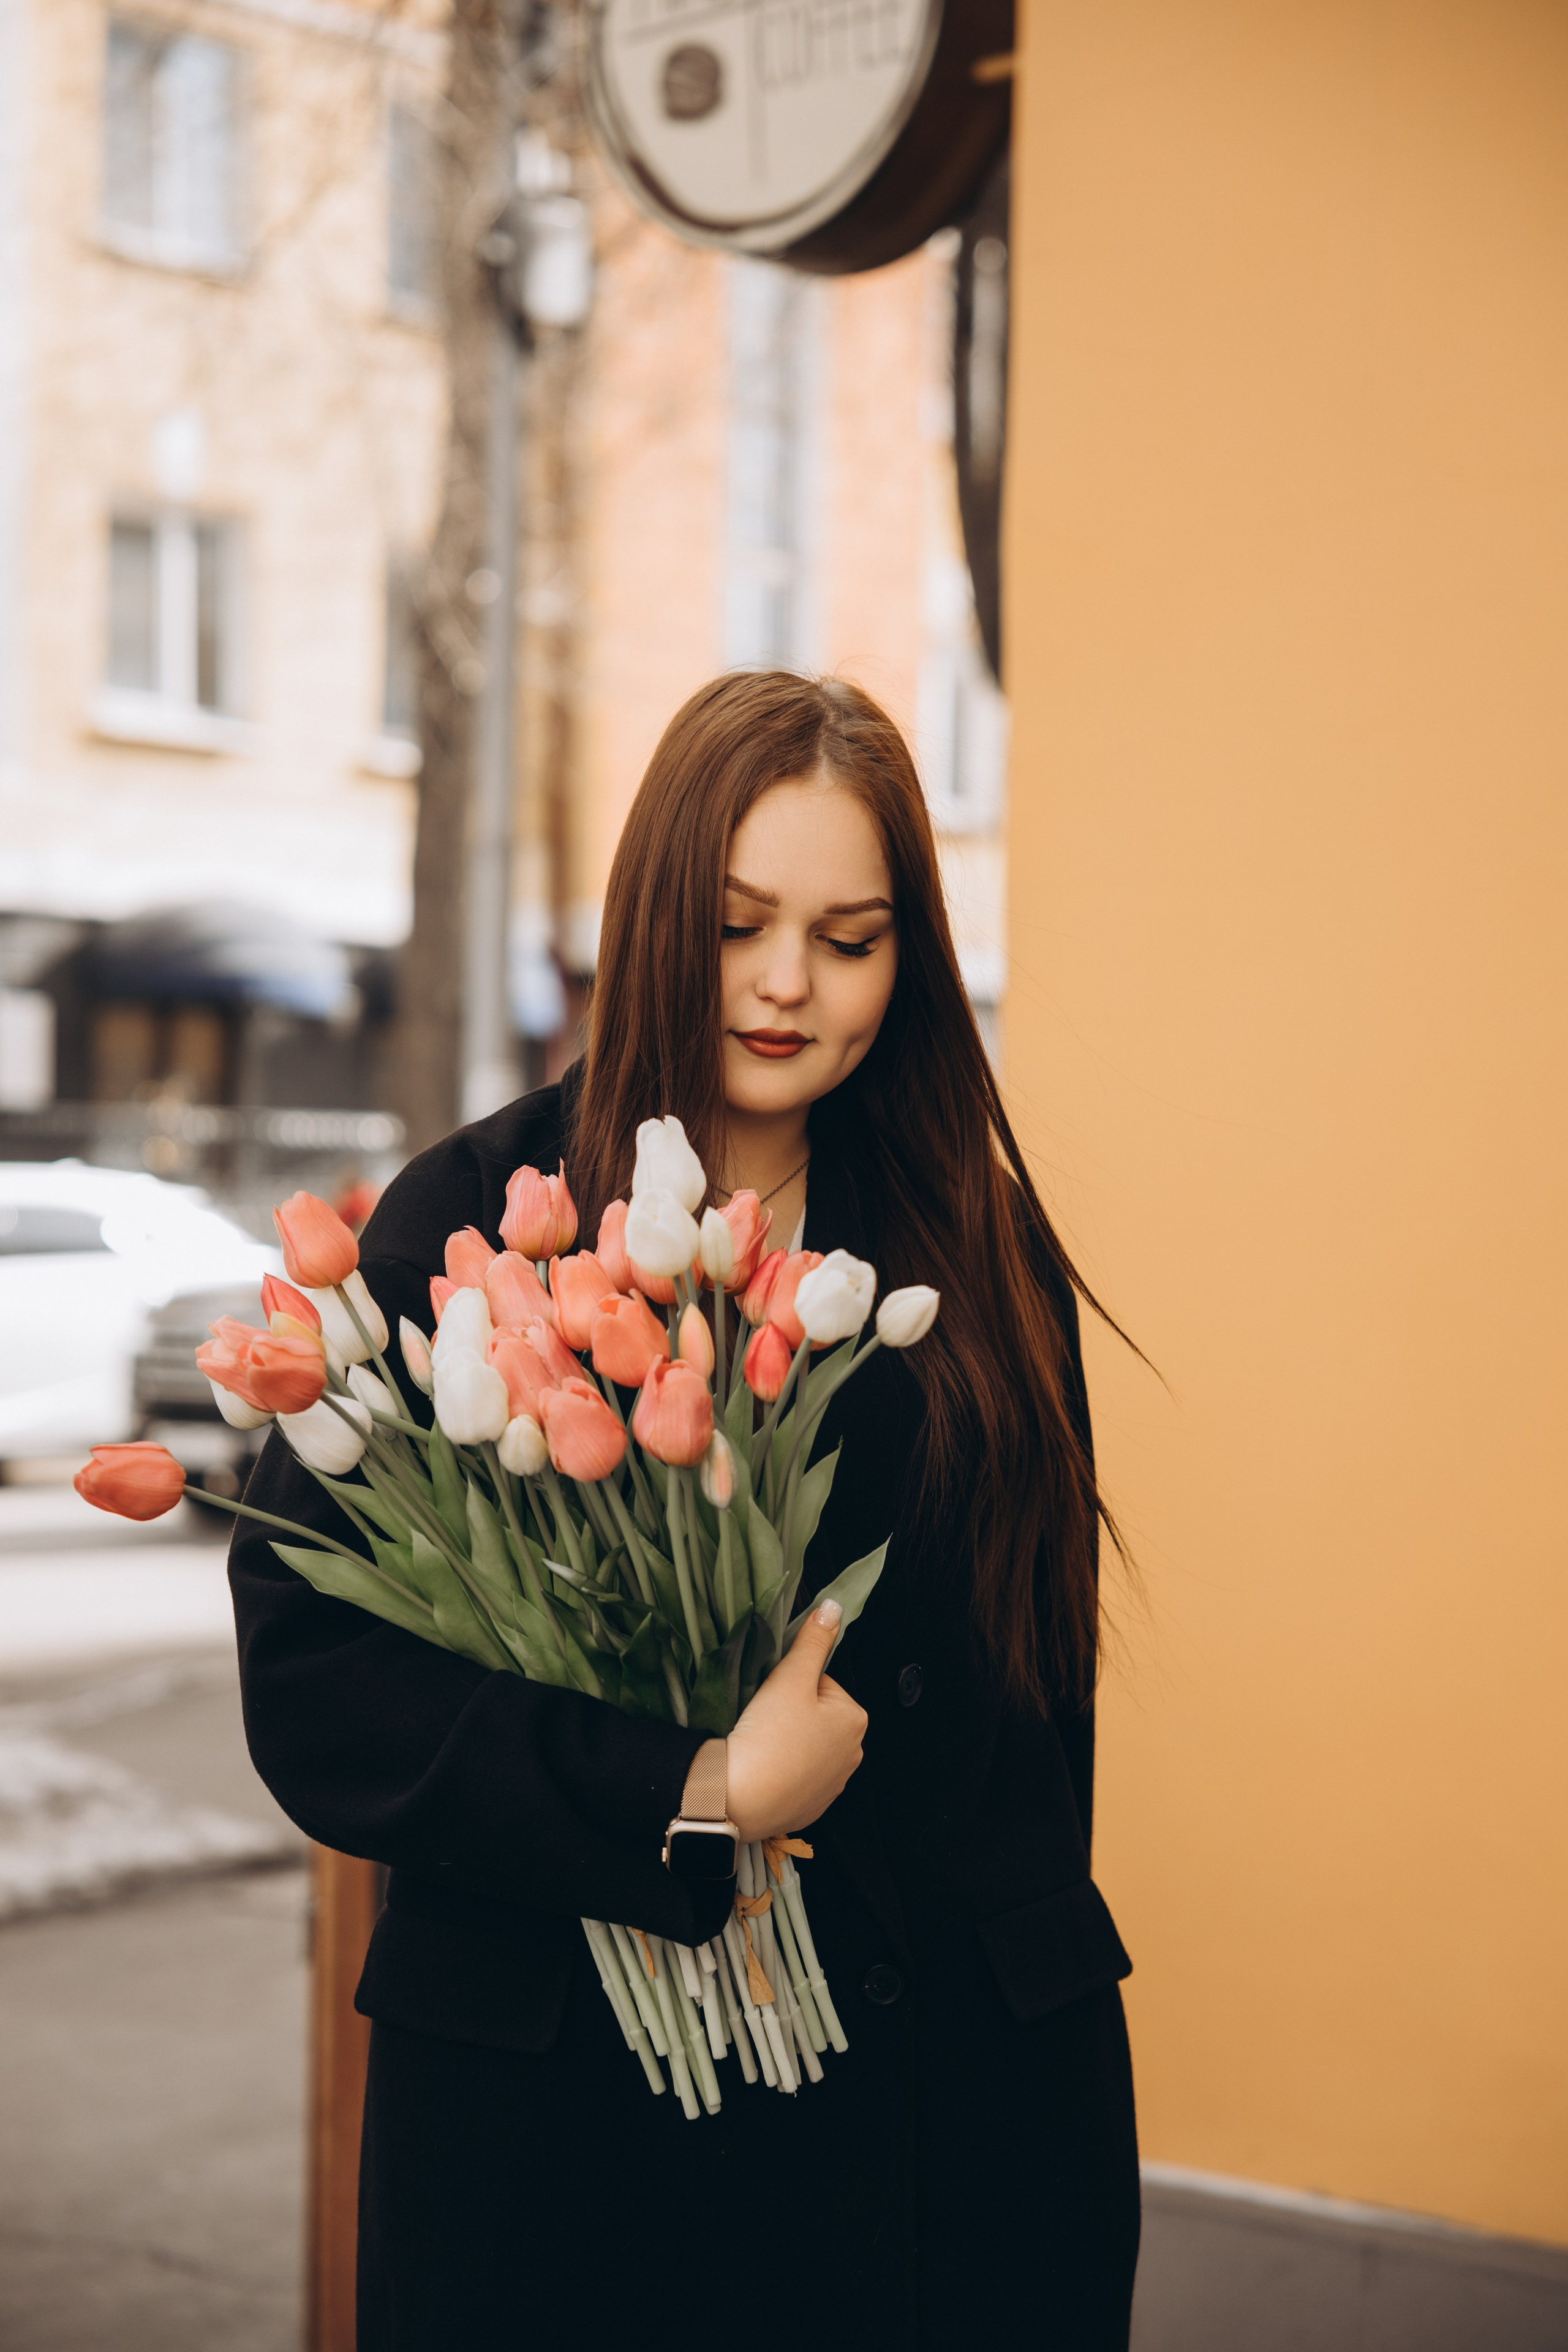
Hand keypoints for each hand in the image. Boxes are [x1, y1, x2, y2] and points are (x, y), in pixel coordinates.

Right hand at [723, 1600, 868, 1841]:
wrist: (743, 1798)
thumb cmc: (770, 1736)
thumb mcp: (791, 1676)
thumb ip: (813, 1640)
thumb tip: (833, 1607)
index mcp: (854, 1720)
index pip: (821, 1683)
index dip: (792, 1684)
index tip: (774, 1697)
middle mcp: (852, 1754)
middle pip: (815, 1714)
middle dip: (791, 1713)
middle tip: (765, 1720)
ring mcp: (832, 1785)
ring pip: (805, 1745)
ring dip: (786, 1741)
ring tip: (762, 1744)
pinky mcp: (810, 1807)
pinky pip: (796, 1777)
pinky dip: (781, 1770)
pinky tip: (764, 1769)